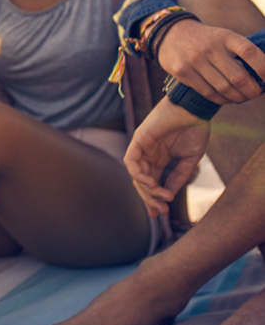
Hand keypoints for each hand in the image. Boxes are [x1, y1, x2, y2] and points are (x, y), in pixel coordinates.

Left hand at [124, 97, 210, 217]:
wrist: (194, 111)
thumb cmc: (194, 130)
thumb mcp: (189, 159)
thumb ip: (178, 177)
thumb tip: (168, 195)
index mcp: (159, 160)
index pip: (152, 183)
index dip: (154, 199)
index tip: (162, 213)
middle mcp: (148, 156)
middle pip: (142, 183)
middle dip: (150, 199)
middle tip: (162, 210)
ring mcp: (141, 148)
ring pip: (136, 175)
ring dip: (147, 190)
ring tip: (162, 198)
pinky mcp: (138, 140)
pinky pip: (131, 162)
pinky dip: (139, 175)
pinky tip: (152, 183)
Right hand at [157, 20, 264, 104]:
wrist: (170, 33)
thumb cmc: (205, 39)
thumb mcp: (223, 36)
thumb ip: (239, 52)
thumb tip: (261, 76)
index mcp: (225, 36)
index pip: (249, 53)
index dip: (263, 68)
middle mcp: (210, 48)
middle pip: (238, 77)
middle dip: (252, 91)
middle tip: (255, 93)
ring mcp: (195, 61)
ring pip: (224, 88)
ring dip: (238, 97)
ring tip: (242, 97)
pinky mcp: (183, 73)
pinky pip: (208, 93)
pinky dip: (222, 99)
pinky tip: (226, 98)